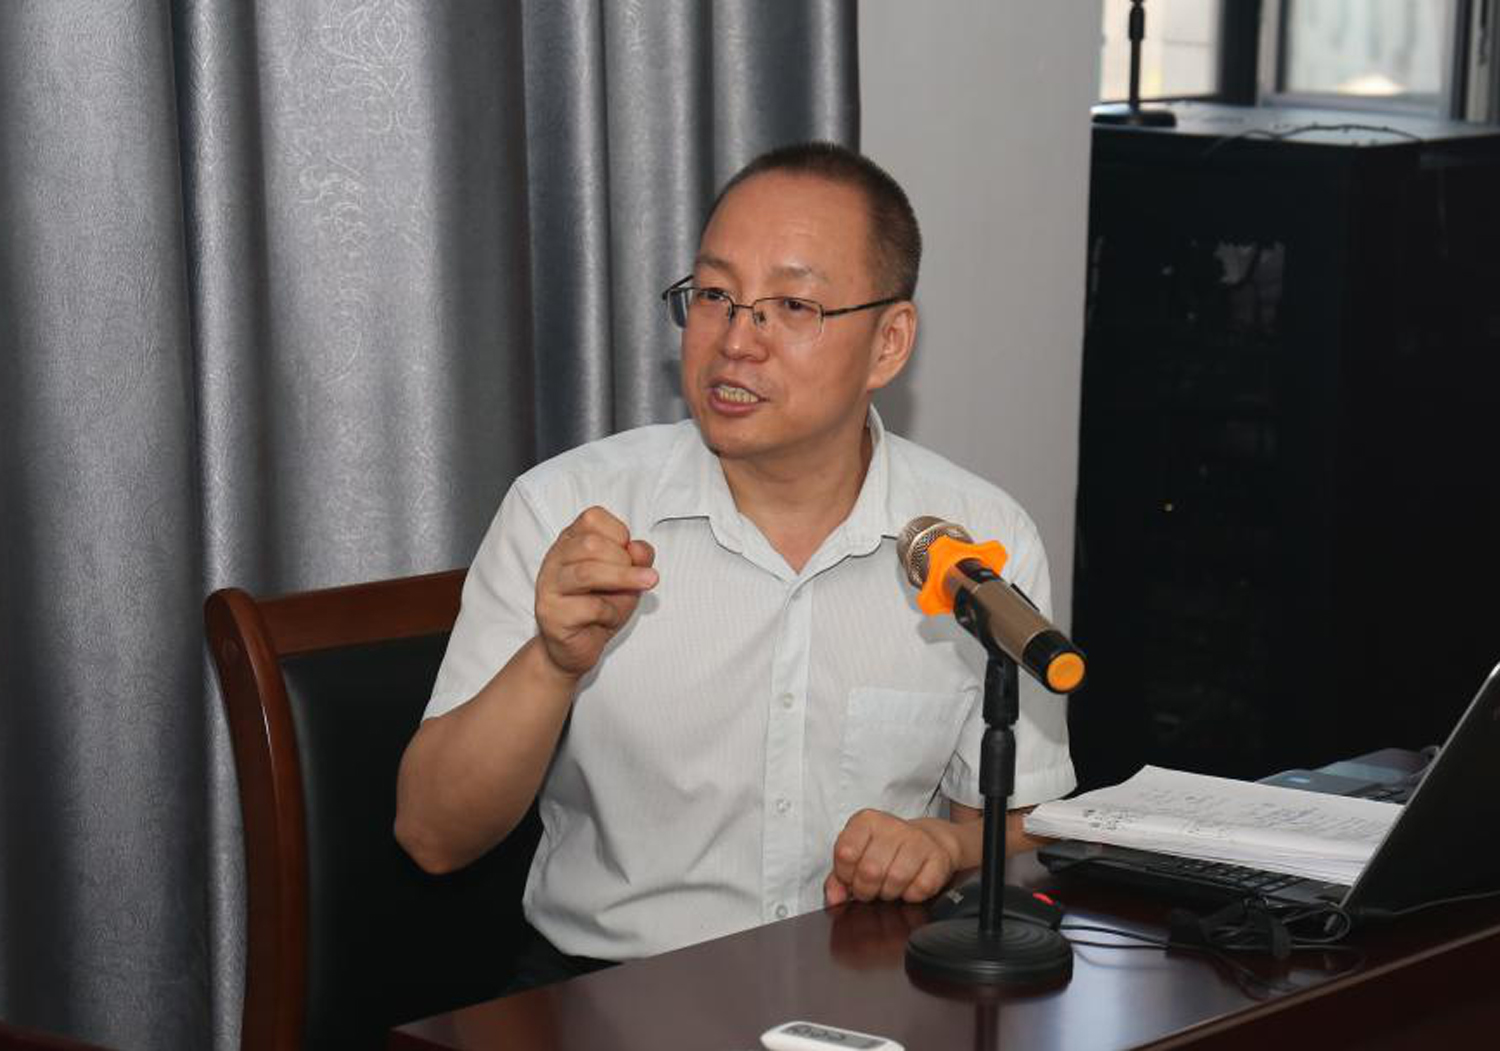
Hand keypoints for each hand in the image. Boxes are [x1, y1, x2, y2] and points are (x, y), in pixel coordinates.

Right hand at [534, 506, 656, 677]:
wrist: (577, 648)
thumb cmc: (601, 607)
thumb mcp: (628, 577)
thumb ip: (638, 558)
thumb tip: (639, 548)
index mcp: (570, 541)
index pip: (592, 518)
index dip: (619, 533)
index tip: (628, 554)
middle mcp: (555, 559)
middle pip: (590, 543)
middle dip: (622, 559)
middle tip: (637, 577)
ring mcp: (549, 586)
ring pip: (586, 572)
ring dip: (623, 578)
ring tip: (647, 583)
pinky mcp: (550, 614)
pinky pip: (588, 608)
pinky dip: (609, 612)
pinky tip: (607, 619)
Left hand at [823, 809, 961, 905]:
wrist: (929, 842)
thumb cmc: (887, 851)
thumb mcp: (857, 856)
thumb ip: (838, 878)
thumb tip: (833, 898)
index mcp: (866, 821)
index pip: (845, 854)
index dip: (846, 876)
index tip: (852, 877)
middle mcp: (892, 826)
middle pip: (870, 871)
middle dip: (867, 890)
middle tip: (872, 888)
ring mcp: (917, 839)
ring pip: (896, 879)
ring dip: (890, 893)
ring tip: (890, 886)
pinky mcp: (938, 857)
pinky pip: (920, 888)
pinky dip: (912, 895)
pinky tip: (910, 886)